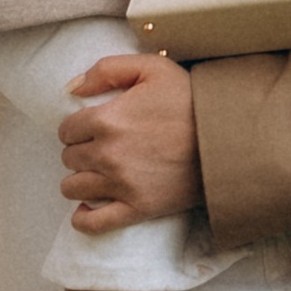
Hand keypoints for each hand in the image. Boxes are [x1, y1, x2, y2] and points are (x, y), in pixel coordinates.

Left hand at [60, 49, 201, 228]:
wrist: (223, 137)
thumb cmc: (188, 98)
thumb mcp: (151, 68)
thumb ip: (106, 70)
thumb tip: (71, 89)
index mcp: (107, 119)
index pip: (67, 129)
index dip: (75, 127)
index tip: (88, 127)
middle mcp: (108, 154)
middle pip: (69, 158)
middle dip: (78, 151)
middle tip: (96, 147)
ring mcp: (121, 185)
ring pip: (74, 189)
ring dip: (78, 181)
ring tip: (93, 174)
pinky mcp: (137, 208)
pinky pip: (94, 223)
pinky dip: (83, 219)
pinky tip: (85, 209)